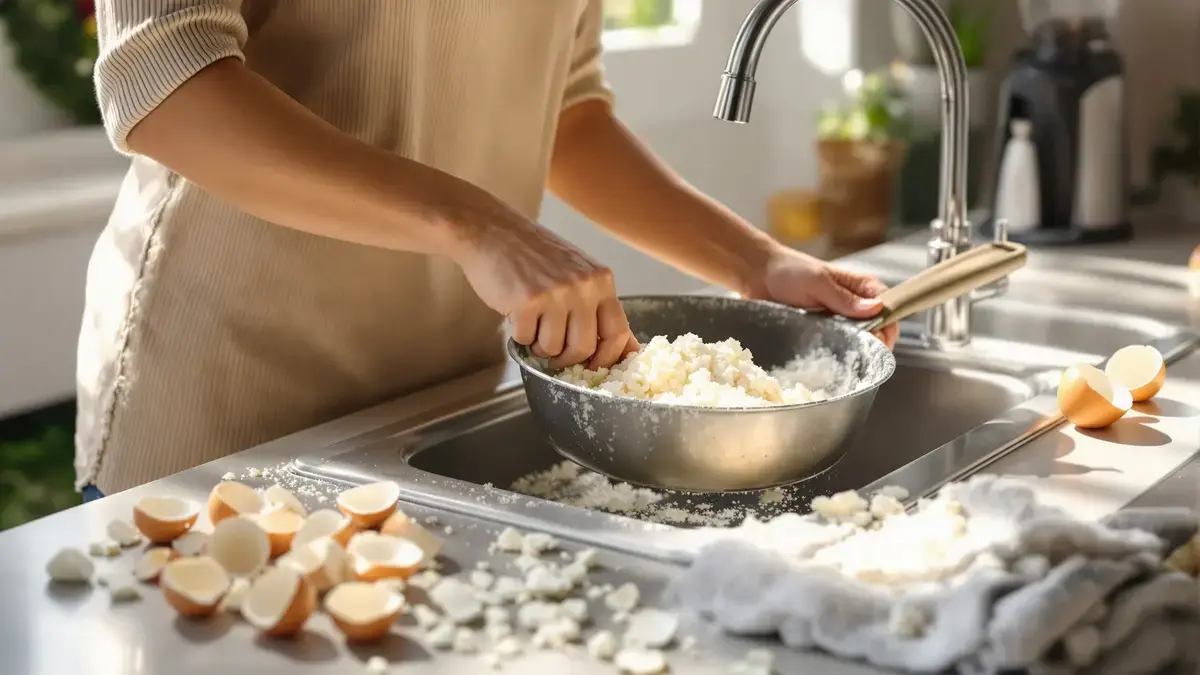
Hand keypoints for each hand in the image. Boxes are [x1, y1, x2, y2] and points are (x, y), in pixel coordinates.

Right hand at [452, 198, 638, 369]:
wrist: (491, 230)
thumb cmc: (533, 254)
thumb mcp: (577, 273)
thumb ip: (596, 306)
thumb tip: (622, 349)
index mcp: (601, 280)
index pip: (618, 332)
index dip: (607, 358)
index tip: (594, 368)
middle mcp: (584, 287)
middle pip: (584, 348)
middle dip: (566, 358)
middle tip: (553, 353)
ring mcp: (556, 294)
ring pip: (553, 348)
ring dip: (539, 346)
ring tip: (532, 324)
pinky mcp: (527, 301)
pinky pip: (526, 340)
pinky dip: (519, 334)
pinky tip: (516, 313)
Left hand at [747, 248, 898, 349]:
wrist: (756, 275)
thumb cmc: (789, 271)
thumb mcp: (818, 282)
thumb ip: (844, 298)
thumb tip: (877, 308)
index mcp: (859, 286)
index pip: (888, 306)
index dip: (889, 324)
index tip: (881, 340)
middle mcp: (852, 304)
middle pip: (877, 328)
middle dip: (874, 342)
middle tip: (861, 352)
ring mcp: (837, 319)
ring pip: (858, 340)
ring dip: (856, 349)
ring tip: (848, 359)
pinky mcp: (821, 331)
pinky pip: (836, 345)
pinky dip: (838, 353)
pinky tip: (834, 360)